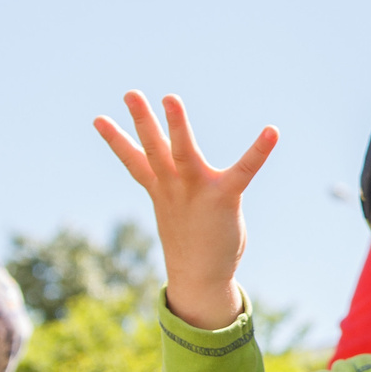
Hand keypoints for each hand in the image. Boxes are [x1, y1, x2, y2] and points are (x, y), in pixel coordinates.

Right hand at [95, 92, 278, 330]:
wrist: (200, 278)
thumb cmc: (192, 240)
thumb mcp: (175, 210)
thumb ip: (172, 189)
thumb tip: (168, 182)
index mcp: (161, 189)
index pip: (134, 161)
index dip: (116, 140)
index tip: (98, 119)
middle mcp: (174, 186)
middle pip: (154, 148)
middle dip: (142, 121)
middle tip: (131, 94)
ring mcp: (196, 190)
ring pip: (182, 152)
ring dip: (176, 124)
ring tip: (169, 98)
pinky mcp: (224, 196)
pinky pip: (244, 169)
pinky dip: (258, 151)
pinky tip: (271, 132)